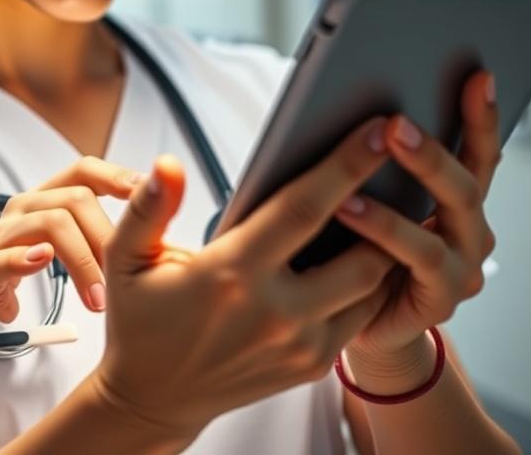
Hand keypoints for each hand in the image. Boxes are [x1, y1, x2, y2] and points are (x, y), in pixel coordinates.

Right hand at [0, 156, 142, 321]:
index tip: (144, 191)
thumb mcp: (87, 240)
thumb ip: (123, 226)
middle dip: (104, 239)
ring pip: (48, 226)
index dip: (115, 177)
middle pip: (72, 201)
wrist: (4, 296)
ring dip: (81, 263)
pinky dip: (21, 268)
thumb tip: (167, 215)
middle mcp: (27, 206)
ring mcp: (6, 234)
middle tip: (124, 273)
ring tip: (98, 297)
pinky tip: (42, 277)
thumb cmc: (50, 264)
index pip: (84, 171)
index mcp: (52, 194)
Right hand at [92, 117, 399, 440]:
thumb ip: (147, 208)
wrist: (154, 398)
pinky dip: (371, 281)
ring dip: (386, 244)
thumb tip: (168, 164)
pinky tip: (370, 248)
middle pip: (362, 254)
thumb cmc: (141, 320)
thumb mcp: (126, 260)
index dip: (345, 166)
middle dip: (389, 206)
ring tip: (394, 202)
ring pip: (371, 287)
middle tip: (403, 163)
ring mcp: (301, 344)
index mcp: (231, 275)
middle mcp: (276, 313)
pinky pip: (360, 315)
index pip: (303, 209)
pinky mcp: (311, 365)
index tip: (377, 131)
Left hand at [336, 71, 500, 360]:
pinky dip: (384, 229)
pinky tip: (349, 207)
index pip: (477, 151)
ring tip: (370, 151)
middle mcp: (469, 230)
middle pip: (468, 181)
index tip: (477, 75)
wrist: (348, 319)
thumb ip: (370, 164)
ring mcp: (461, 265)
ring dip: (413, 180)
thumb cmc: (350, 249)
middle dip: (435, 147)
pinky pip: (419, 257)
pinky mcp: (440, 297)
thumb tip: (344, 107)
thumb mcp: (364, 198)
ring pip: (451, 215)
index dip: (480, 115)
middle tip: (398, 121)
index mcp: (457, 200)